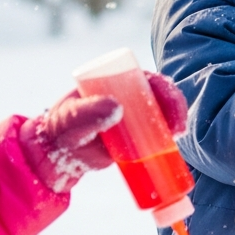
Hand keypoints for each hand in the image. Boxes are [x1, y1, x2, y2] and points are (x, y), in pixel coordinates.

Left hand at [22, 72, 185, 192]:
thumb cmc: (62, 129)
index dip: (164, 89)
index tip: (169, 105)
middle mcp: (130, 96)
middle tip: (177, 128)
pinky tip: (172, 147)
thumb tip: (117, 106)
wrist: (57, 155)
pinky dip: (168, 139)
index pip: (147, 79)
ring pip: (164, 115)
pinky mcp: (137, 136)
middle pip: (161, 96)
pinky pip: (159, 134)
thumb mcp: (71, 119)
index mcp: (116, 83)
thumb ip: (88, 113)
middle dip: (175, 107)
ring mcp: (135, 116)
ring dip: (175, 123)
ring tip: (176, 138)